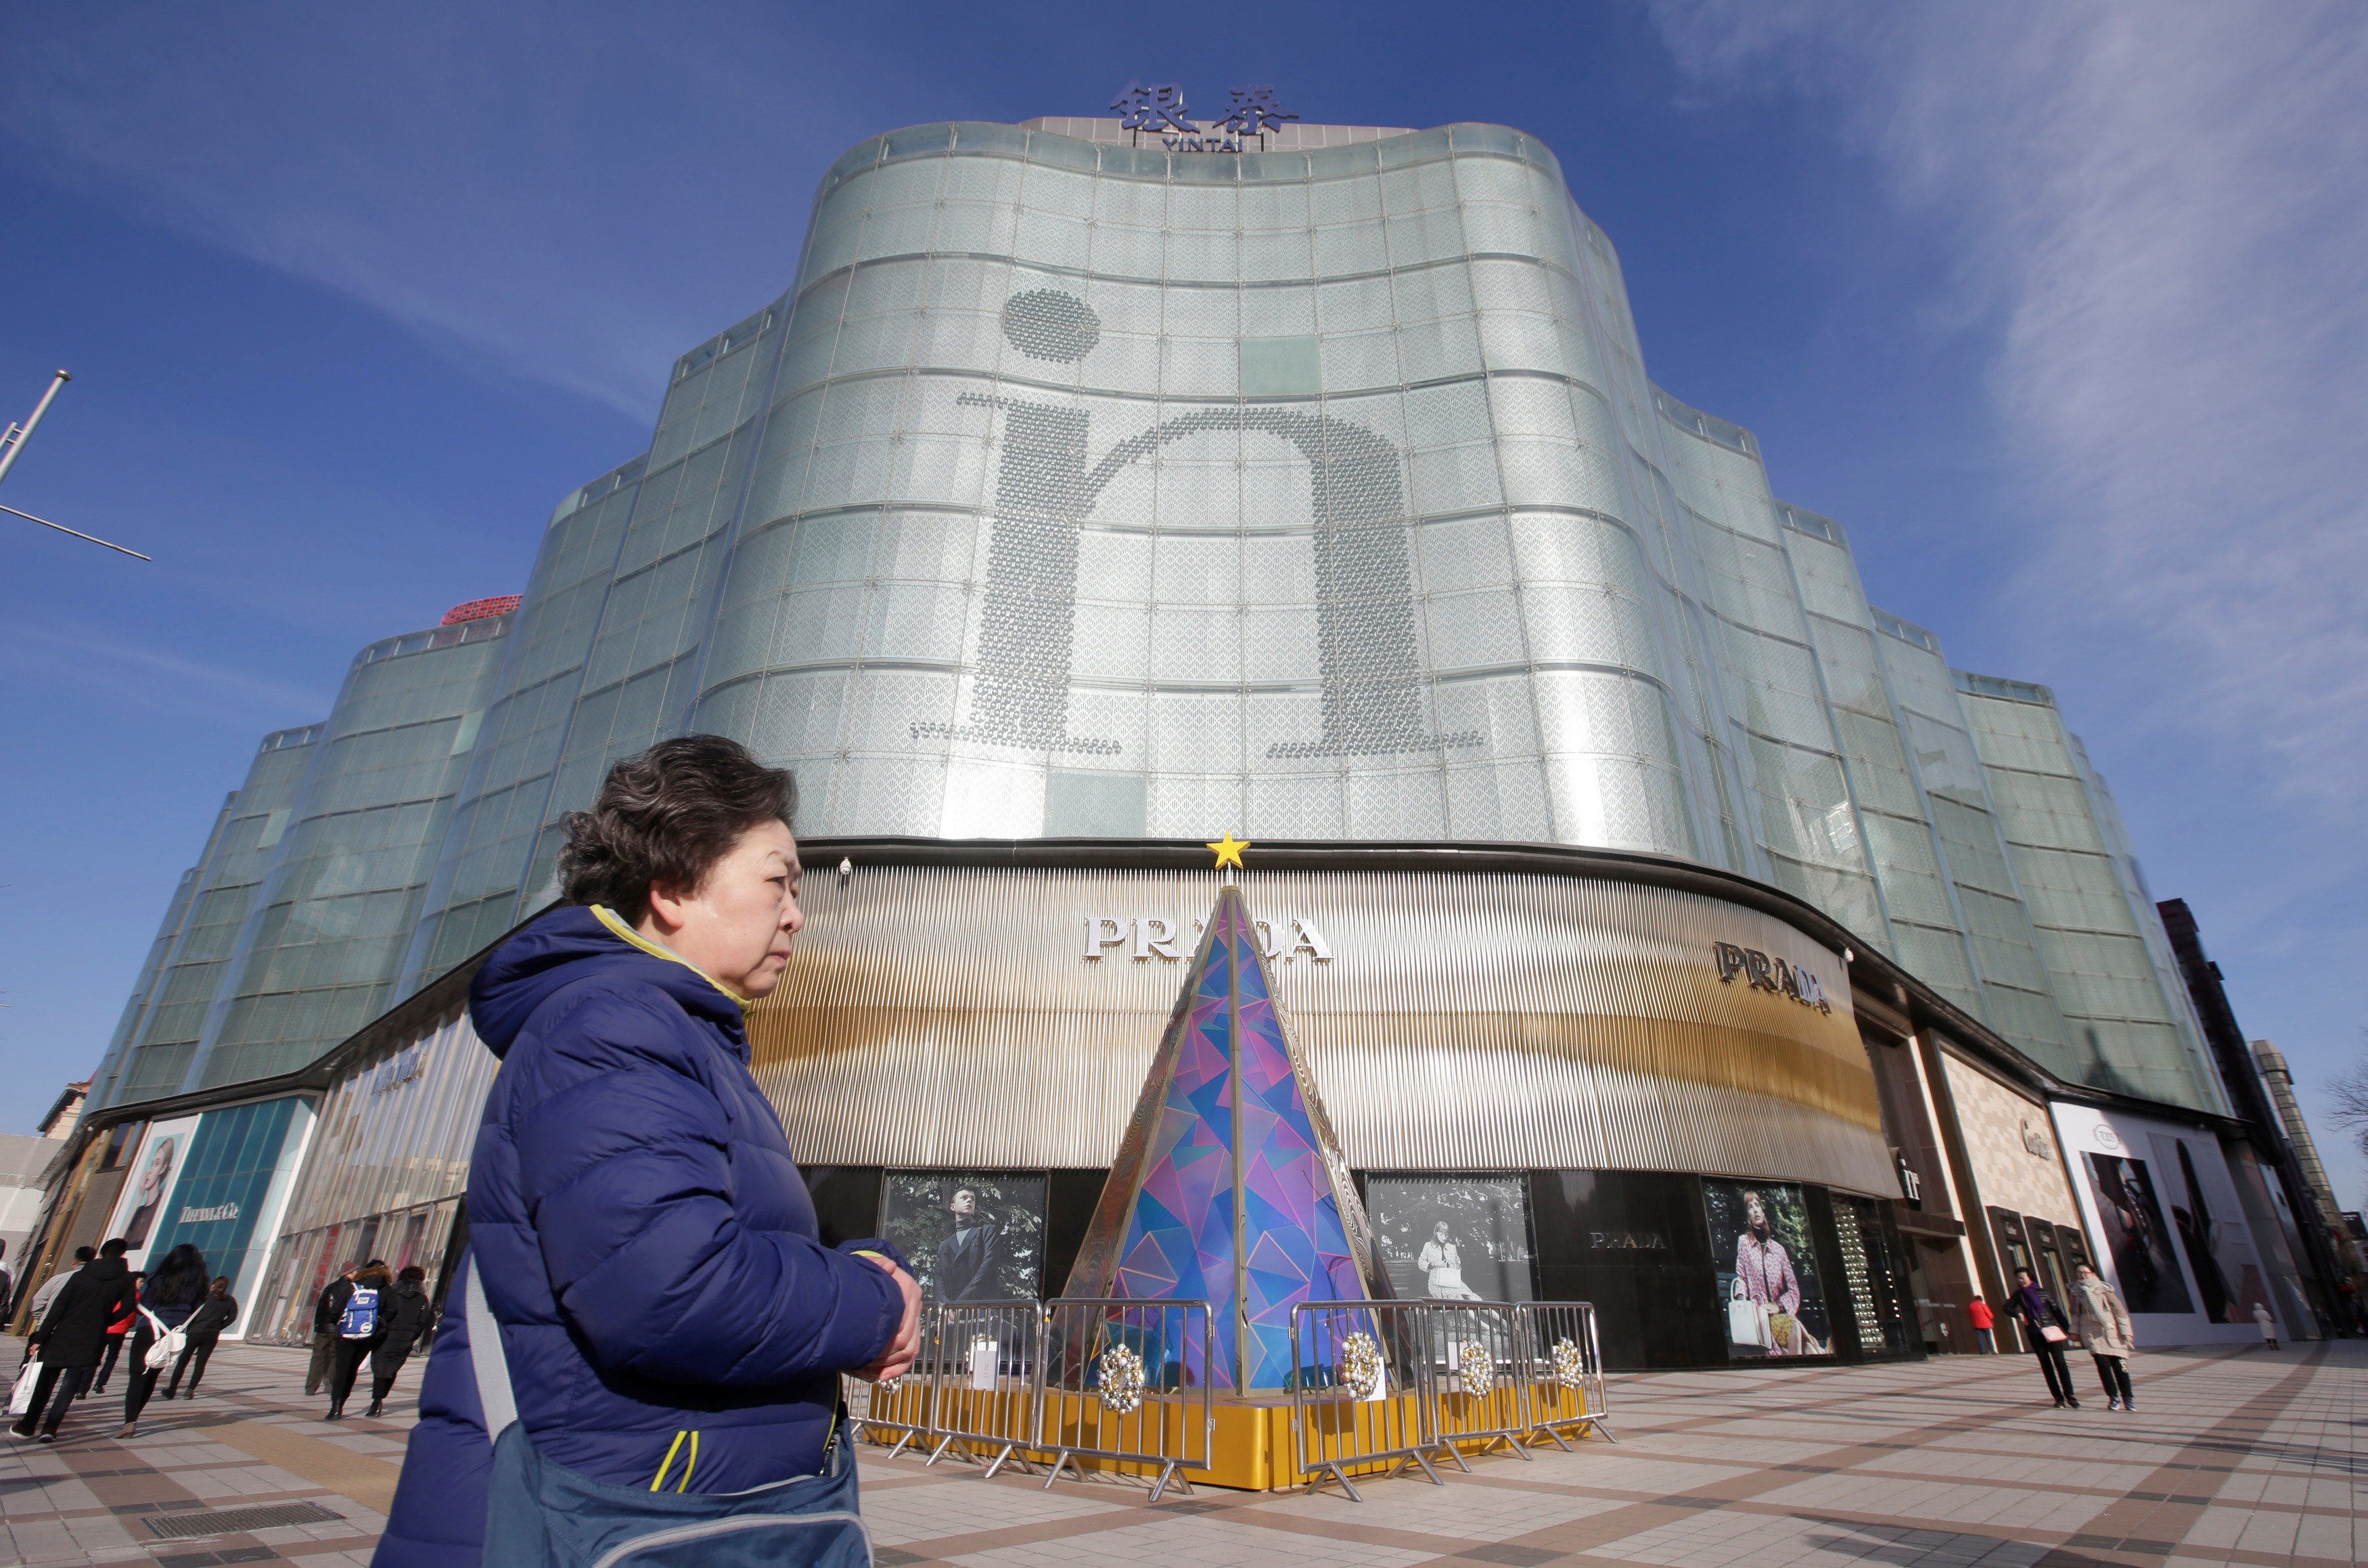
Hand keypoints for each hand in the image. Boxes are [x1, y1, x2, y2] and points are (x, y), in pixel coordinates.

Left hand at [854, 1258, 921, 1382]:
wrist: (875, 1277)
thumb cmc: (869, 1277)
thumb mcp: (869, 1269)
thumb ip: (876, 1266)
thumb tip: (889, 1266)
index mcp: (908, 1290)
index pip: (902, 1328)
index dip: (883, 1346)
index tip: (865, 1356)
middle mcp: (915, 1305)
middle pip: (906, 1342)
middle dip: (885, 1358)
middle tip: (864, 1367)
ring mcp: (915, 1317)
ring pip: (910, 1350)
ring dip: (891, 1365)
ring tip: (871, 1372)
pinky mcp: (911, 1328)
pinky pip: (911, 1353)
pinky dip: (898, 1368)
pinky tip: (882, 1375)